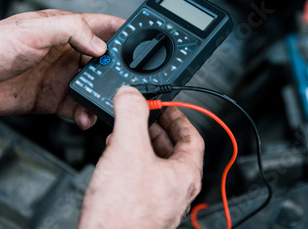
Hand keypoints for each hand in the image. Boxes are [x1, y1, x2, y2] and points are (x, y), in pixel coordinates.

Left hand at [0, 9, 123, 128]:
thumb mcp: (34, 30)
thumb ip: (72, 31)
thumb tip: (101, 46)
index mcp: (66, 30)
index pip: (103, 26)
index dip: (124, 30)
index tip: (142, 38)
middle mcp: (68, 53)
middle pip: (105, 60)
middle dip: (118, 70)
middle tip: (126, 80)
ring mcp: (62, 76)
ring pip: (94, 86)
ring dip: (103, 95)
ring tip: (105, 101)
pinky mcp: (53, 98)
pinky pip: (78, 107)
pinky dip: (85, 113)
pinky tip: (84, 116)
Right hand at [79, 87, 203, 228]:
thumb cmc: (123, 212)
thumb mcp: (128, 150)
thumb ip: (132, 115)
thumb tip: (131, 95)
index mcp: (185, 174)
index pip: (193, 137)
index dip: (180, 117)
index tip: (167, 107)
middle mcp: (177, 190)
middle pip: (174, 150)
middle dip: (156, 130)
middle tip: (143, 118)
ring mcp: (160, 202)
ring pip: (156, 165)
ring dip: (142, 145)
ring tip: (124, 135)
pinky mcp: (142, 210)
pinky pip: (142, 179)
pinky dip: (131, 163)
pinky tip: (114, 160)